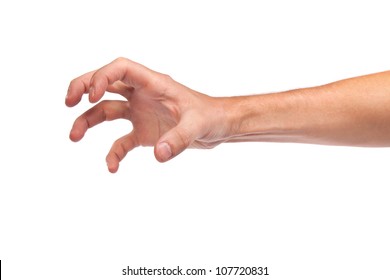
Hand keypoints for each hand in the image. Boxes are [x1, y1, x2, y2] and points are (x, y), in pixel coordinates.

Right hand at [66, 58, 229, 171]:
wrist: (218, 127)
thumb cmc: (211, 117)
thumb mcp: (198, 125)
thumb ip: (179, 138)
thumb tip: (158, 154)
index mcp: (154, 84)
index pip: (120, 68)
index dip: (101, 77)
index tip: (91, 96)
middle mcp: (143, 95)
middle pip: (105, 84)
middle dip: (83, 89)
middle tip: (68, 102)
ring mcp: (141, 113)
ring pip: (106, 111)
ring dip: (88, 121)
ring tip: (73, 136)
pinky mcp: (144, 133)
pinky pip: (121, 141)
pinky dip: (113, 153)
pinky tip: (112, 167)